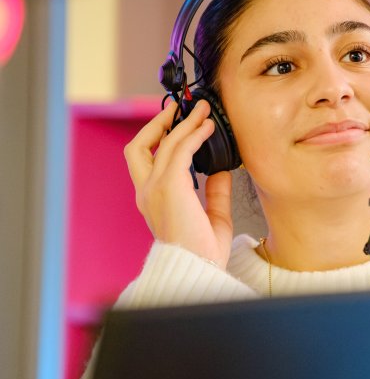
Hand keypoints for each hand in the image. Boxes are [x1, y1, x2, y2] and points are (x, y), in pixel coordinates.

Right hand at [124, 100, 233, 267]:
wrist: (197, 269)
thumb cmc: (203, 252)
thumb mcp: (213, 216)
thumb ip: (215, 192)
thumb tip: (222, 170)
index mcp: (152, 200)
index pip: (146, 161)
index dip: (159, 139)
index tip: (179, 124)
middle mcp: (147, 192)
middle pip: (138, 146)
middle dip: (158, 123)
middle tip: (180, 108)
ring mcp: (155, 188)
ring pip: (164, 143)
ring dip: (185, 123)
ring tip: (203, 110)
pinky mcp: (169, 186)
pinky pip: (180, 151)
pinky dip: (194, 135)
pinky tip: (208, 128)